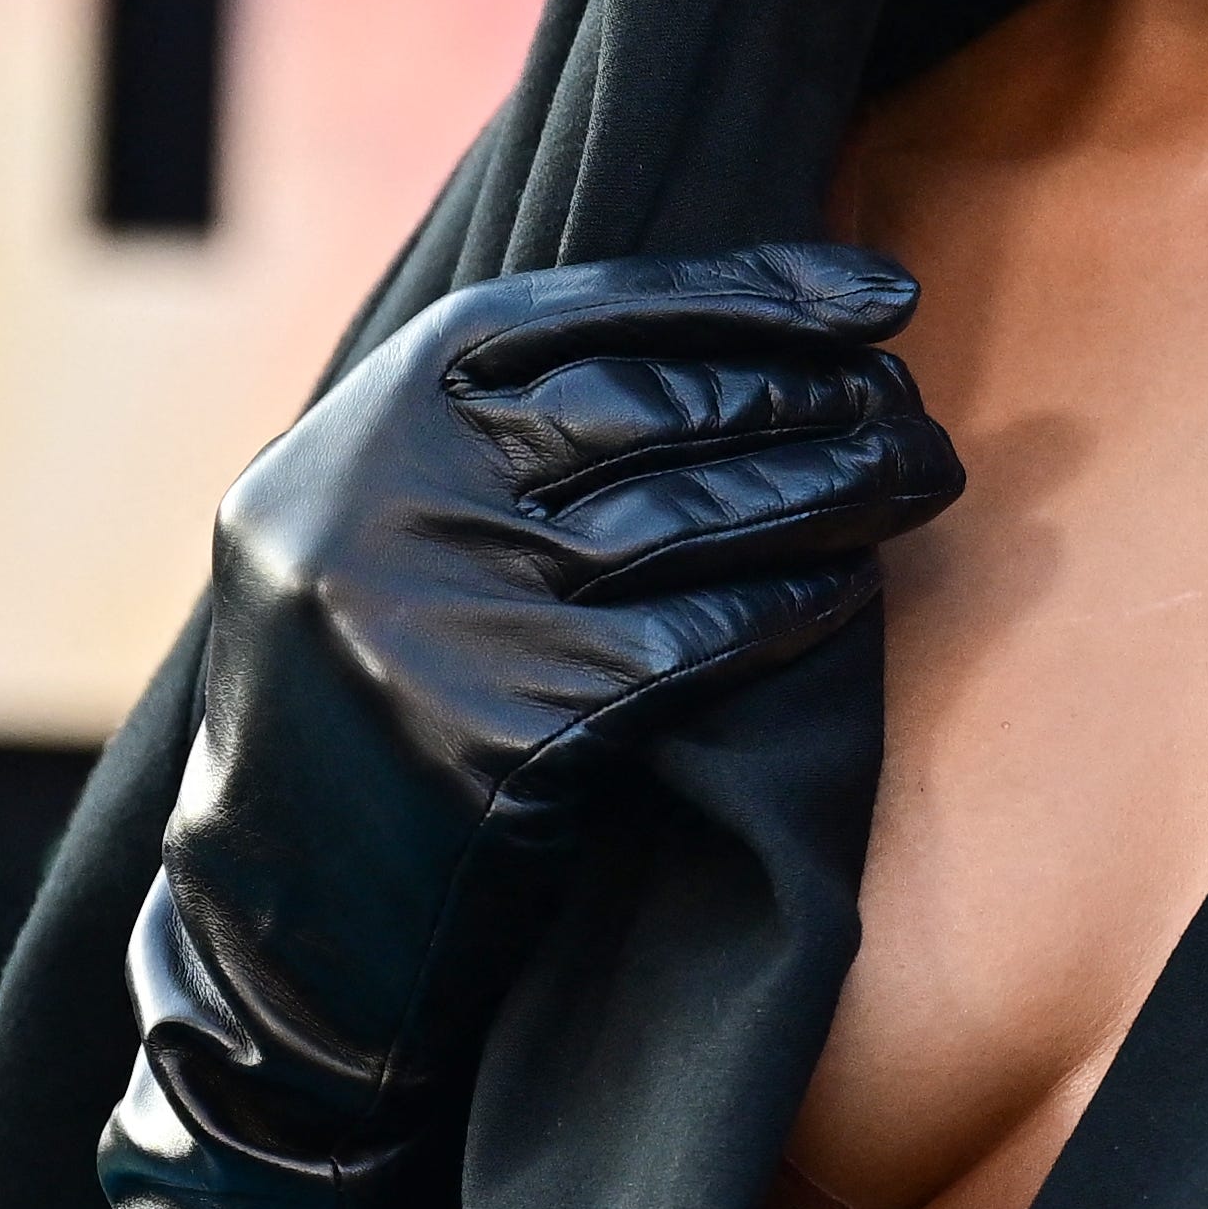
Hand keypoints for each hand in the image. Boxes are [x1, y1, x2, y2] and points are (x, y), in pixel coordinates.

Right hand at [98, 244, 965, 1208]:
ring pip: (689, 516)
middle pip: (652, 407)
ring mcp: (447, 616)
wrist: (284, 920)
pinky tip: (850, 587)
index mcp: (371, 418)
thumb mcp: (385, 510)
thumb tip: (744, 323)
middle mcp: (397, 497)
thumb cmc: (374, 682)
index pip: (592, 307)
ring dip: (836, 485)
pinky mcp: (503, 738)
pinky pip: (692, 645)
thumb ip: (503, 418)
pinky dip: (786, 606)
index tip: (886, 295)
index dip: (753, 288)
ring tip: (924, 473)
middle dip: (811, 391)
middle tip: (915, 404)